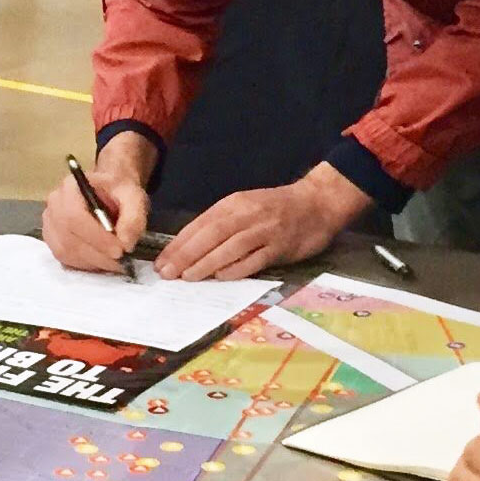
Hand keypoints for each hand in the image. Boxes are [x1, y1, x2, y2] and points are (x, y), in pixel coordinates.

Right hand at [41, 152, 150, 274]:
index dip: (96, 238)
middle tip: (122, 262)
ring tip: (115, 262)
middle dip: (98, 255)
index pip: (74, 217)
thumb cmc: (118, 190)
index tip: (120, 251)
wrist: (109, 190)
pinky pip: (65, 259)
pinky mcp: (53, 240)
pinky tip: (102, 260)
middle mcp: (54, 205)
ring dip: (93, 262)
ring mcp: (50, 224)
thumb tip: (126, 244)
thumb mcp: (133, 196)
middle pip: (68, 238)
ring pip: (65, 252)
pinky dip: (86, 264)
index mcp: (71, 187)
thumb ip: (133, 218)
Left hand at [153, 164, 363, 279]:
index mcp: (233, 204)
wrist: (317, 203)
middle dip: (186, 255)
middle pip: (210, 235)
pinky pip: (255, 259)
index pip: (200, 225)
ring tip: (187, 277)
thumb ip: (221, 224)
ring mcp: (264, 230)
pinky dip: (237, 268)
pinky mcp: (280, 246)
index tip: (162, 261)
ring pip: (230, 247)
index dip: (179, 244)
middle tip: (167, 273)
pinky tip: (221, 277)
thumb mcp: (245, 207)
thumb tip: (190, 248)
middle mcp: (247, 214)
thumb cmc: (276, 208)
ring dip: (206, 263)